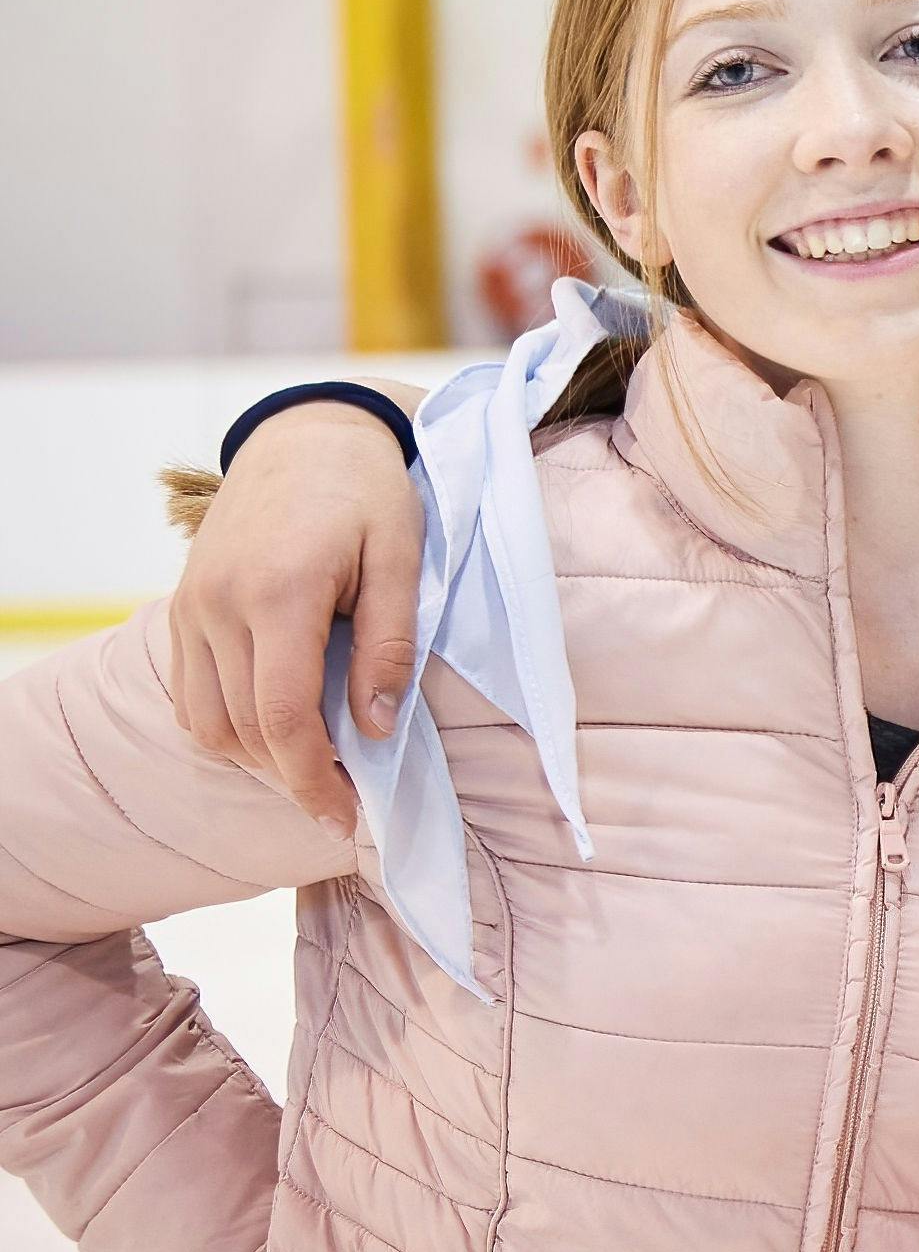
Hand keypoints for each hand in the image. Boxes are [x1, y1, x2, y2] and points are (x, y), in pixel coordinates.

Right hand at [165, 404, 422, 833]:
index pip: (282, 716)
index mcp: (278, 592)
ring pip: (208, 720)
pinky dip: (228, 725)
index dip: (312, 778)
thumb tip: (377, 729)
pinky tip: (274, 732)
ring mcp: (192, 606)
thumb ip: (390, 644)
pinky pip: (193, 692)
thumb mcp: (401, 557)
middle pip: (243, 729)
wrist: (305, 436)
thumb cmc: (367, 494)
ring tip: (314, 772)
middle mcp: (219, 605)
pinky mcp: (184, 606)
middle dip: (293, 778)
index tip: (346, 816)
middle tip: (341, 808)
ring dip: (257, 758)